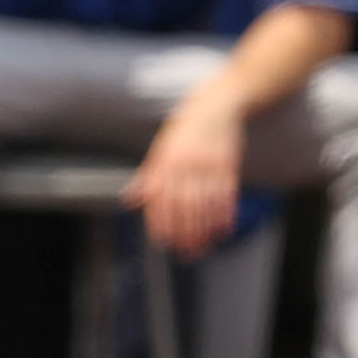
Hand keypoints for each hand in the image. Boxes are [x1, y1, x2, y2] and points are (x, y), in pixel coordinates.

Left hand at [126, 92, 243, 257]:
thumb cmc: (185, 128)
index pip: (160, 197)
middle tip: (186, 251)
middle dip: (185, 232)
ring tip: (203, 245)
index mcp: (166, 160)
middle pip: (184, 205)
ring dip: (204, 228)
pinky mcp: (228, 163)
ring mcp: (208, 163)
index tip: (163, 241)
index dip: (161, 221)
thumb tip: (129, 200)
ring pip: (205, 203)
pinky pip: (226, 194)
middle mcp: (186, 163)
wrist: (217, 105)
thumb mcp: (161, 147)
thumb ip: (147, 175)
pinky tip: (222, 228)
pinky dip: (224, 214)